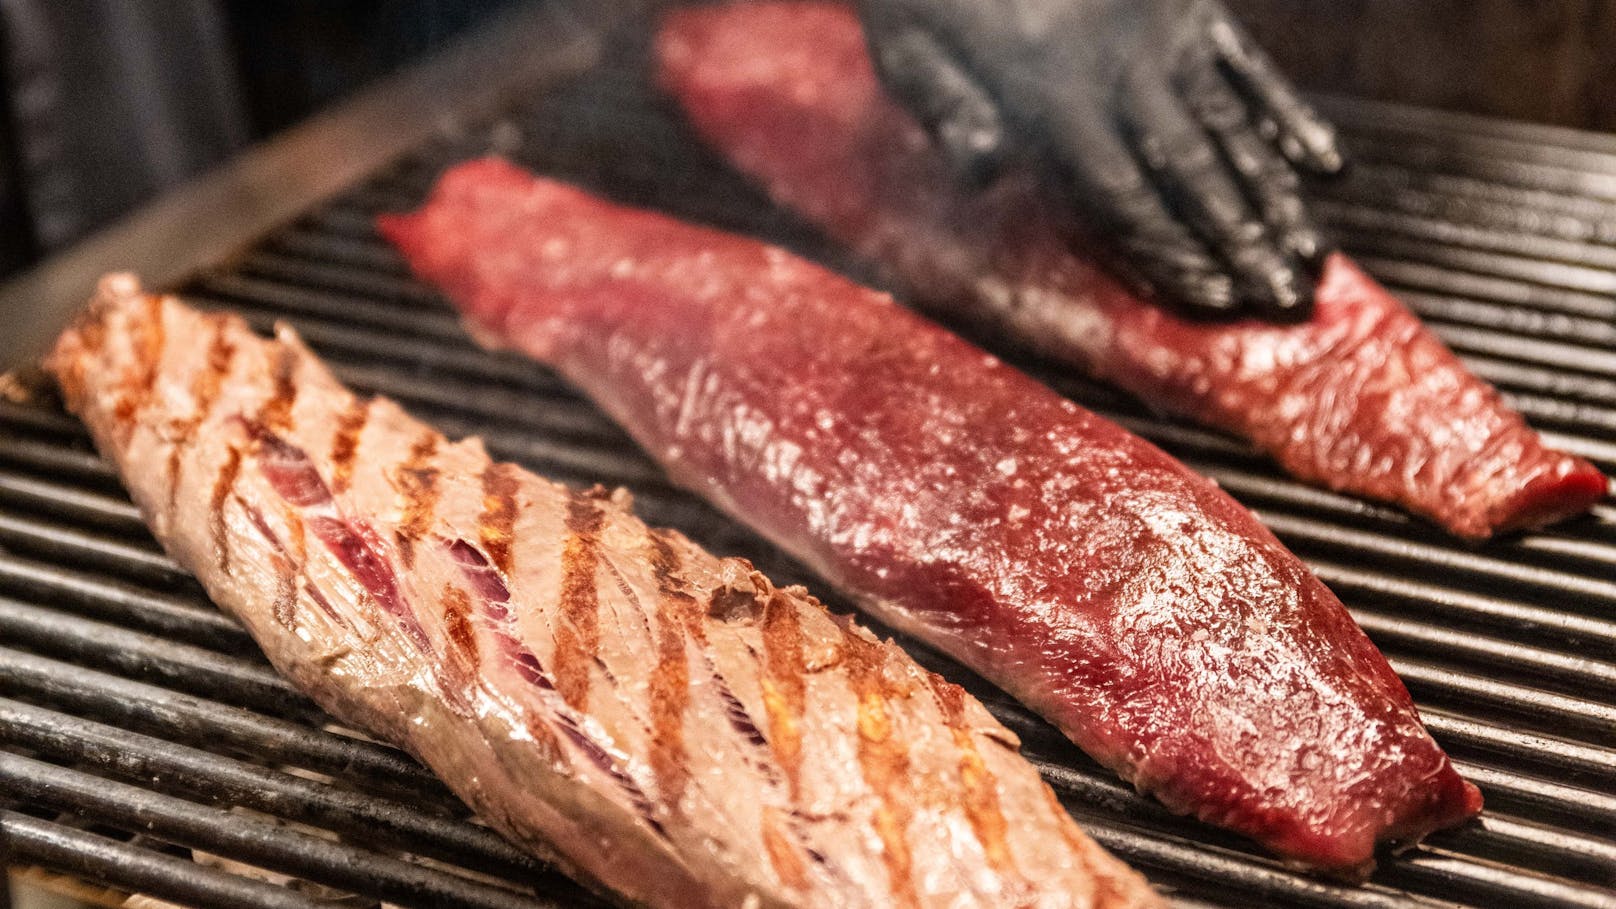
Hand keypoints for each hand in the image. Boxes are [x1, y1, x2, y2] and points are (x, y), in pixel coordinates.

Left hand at [857, 0, 1342, 320]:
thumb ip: (947, 108)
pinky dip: (1287, 116)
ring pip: (1230, 128)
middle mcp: (1118, 64)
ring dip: (1275, 197)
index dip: (1171, 251)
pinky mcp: (1189, 2)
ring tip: (1313, 260)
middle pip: (1191, 172)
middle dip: (1244, 243)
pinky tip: (1323, 166)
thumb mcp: (908, 42)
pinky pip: (1246, 67)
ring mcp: (1162, 30)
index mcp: (1045, 87)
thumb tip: (986, 173)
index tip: (1221, 301)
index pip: (1119, 194)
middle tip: (1291, 304)